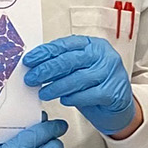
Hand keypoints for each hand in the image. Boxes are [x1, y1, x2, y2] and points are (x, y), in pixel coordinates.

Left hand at [21, 35, 136, 136]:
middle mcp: (103, 56)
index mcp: (93, 45)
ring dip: (57, 87)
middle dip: (47, 69)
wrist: (119, 103)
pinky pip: (88, 95)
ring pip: (78, 78)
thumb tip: (36, 66)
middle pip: (70, 60)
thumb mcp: (80, 68)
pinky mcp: (113, 91)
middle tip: (32, 78)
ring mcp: (110, 73)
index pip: (65, 45)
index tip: (29, 61)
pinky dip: (73, 98)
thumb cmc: (96, 83)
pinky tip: (64, 100)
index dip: (44, 53)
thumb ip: (63, 64)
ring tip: (44, 93)